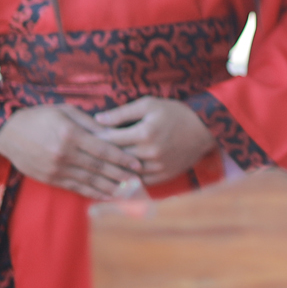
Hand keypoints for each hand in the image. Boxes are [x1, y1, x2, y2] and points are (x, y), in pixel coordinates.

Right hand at [0, 104, 141, 199]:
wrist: (7, 132)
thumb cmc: (39, 116)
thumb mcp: (65, 111)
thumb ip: (89, 123)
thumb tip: (111, 131)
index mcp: (70, 135)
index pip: (102, 149)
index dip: (121, 158)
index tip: (136, 163)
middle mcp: (64, 154)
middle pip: (99, 167)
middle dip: (120, 175)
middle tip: (138, 181)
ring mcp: (56, 168)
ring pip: (89, 180)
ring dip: (110, 187)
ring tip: (128, 191)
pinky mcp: (50, 178)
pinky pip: (75, 187)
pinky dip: (92, 192)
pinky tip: (105, 195)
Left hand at [94, 97, 215, 185]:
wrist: (204, 128)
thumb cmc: (175, 112)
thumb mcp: (149, 104)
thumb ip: (122, 112)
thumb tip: (98, 119)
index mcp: (145, 133)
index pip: (110, 139)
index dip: (94, 139)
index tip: (81, 139)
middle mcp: (150, 152)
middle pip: (116, 158)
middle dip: (99, 156)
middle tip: (83, 155)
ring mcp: (158, 166)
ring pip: (126, 173)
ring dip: (111, 171)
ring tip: (95, 168)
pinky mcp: (164, 176)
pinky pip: (140, 182)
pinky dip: (127, 180)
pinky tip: (116, 178)